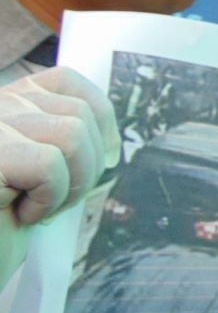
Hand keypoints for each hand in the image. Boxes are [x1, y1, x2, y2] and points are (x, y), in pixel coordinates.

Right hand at [0, 67, 118, 222]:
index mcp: (4, 105)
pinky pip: (48, 163)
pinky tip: (16, 213)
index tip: (103, 157)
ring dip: (69, 185)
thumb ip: (67, 144)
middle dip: (85, 168)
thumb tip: (111, 143)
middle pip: (79, 113)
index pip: (66, 82)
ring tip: (35, 207)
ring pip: (72, 135)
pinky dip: (47, 198)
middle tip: (52, 200)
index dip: (99, 118)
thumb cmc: (1, 230)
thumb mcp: (41, 177)